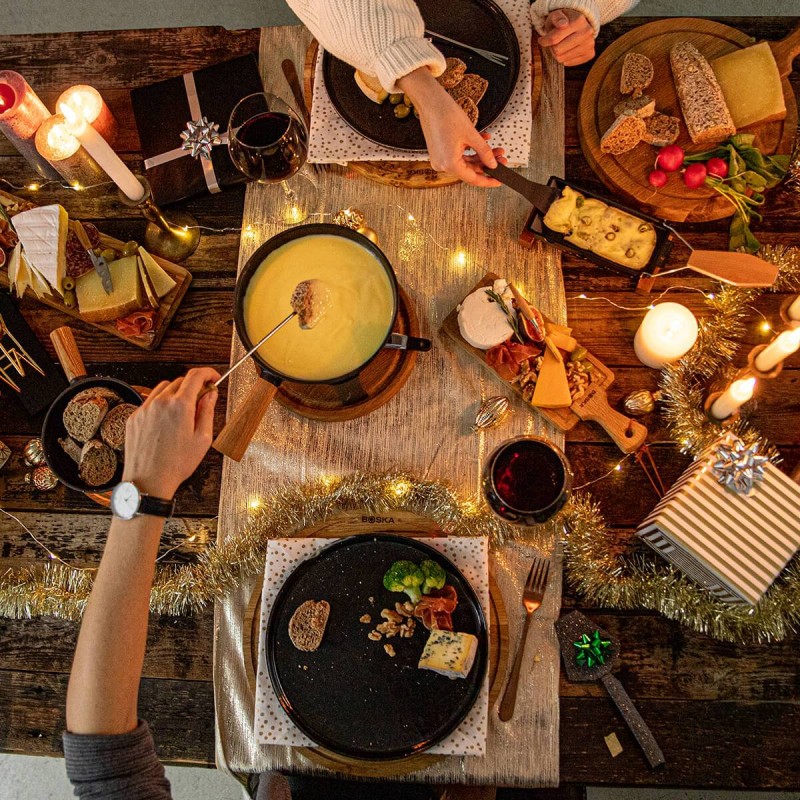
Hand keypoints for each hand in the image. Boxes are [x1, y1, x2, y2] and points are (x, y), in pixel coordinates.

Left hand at [122, 367, 219, 497]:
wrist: (148, 481)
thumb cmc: (176, 464)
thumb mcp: (202, 439)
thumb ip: (207, 412)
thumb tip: (211, 394)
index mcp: (180, 406)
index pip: (195, 376)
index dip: (208, 373)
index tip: (213, 377)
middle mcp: (160, 402)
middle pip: (180, 381)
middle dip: (193, 386)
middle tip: (202, 400)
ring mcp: (145, 409)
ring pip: (164, 388)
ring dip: (176, 393)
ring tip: (183, 412)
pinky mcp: (134, 418)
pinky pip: (150, 401)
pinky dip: (161, 404)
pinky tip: (167, 422)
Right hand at [397, 67, 504, 186]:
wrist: (430, 101)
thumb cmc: (447, 115)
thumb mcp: (471, 135)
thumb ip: (484, 152)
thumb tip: (493, 165)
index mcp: (449, 164)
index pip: (472, 178)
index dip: (488, 180)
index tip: (499, 180)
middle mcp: (442, 165)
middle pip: (470, 170)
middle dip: (487, 164)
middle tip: (502, 158)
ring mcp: (440, 158)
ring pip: (466, 162)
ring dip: (481, 156)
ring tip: (496, 149)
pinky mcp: (440, 151)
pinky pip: (459, 155)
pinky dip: (471, 150)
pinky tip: (484, 140)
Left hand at [538, 9, 594, 66]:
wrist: (578, 25)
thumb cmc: (563, 21)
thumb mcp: (556, 15)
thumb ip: (557, 19)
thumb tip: (562, 25)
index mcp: (578, 21)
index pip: (554, 39)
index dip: (544, 41)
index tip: (542, 40)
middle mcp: (586, 32)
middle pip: (557, 51)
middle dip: (552, 47)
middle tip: (554, 43)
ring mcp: (590, 44)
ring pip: (562, 59)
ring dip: (557, 54)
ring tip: (560, 45)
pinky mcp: (590, 54)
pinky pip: (568, 63)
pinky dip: (564, 58)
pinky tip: (567, 50)